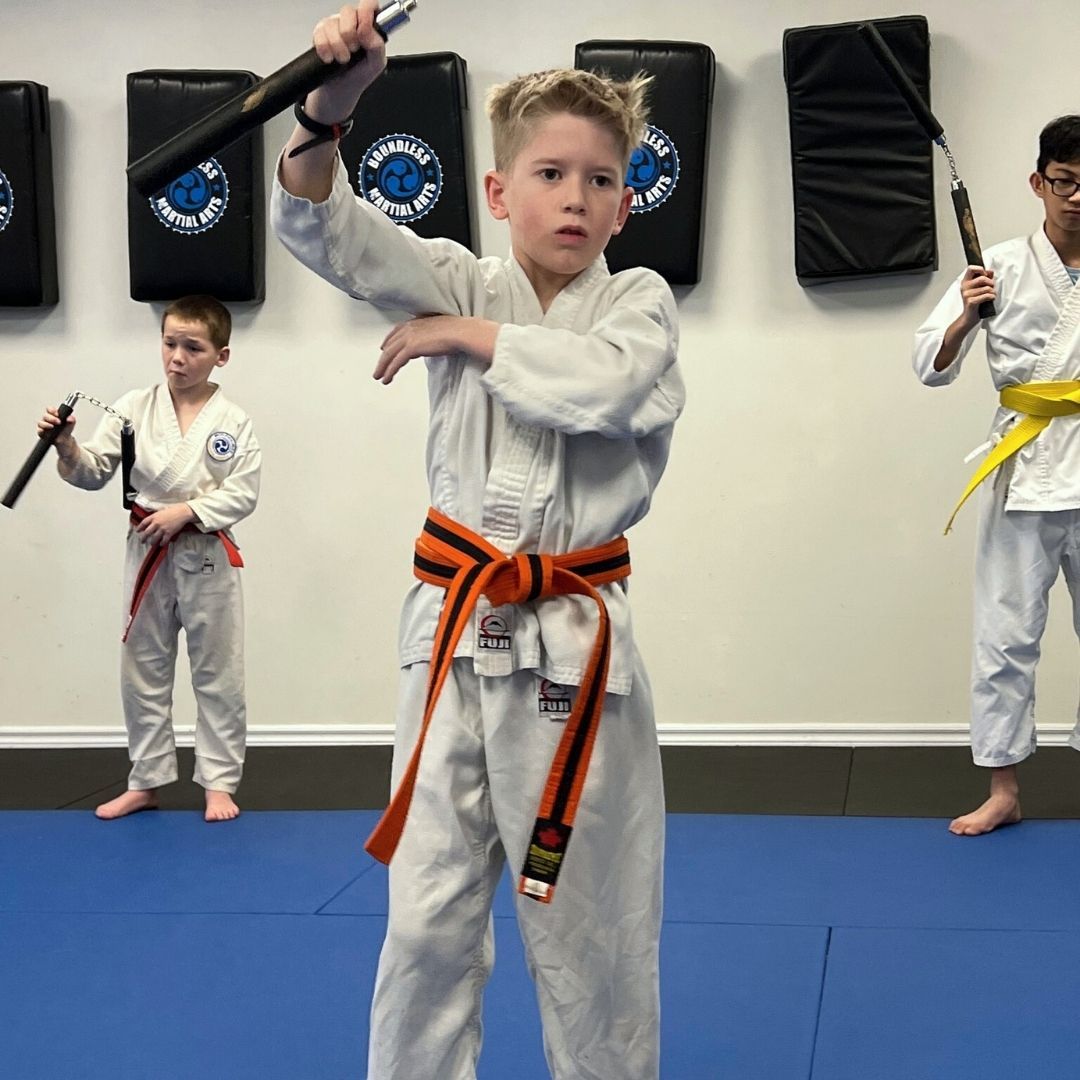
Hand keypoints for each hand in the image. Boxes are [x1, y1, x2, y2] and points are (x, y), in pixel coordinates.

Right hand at [37, 406, 76, 459]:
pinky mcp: (42, 434)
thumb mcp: (71, 424)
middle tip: (58, 422)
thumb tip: (70, 418)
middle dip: (51, 418)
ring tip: (52, 427)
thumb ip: (71, 419)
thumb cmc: (66, 431)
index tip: (57, 414)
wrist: (65, 441)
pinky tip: (45, 431)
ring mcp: (44, 426)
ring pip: (40, 423)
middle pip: (45, 416)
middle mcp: (47, 420)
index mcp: (54, 415)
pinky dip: (41, 431)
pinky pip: (39, 431)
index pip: (49, 409)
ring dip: (46, 424)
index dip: (52, 410)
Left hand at [135, 504, 195, 546]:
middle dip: (143, 538)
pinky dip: (162, 543)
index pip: (143, 523)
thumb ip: (155, 516)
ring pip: (154, 538)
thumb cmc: (173, 510)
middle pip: (146, 533)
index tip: (138, 531)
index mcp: (154, 517)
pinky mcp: (169, 533)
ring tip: (152, 543)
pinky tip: (161, 544)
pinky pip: (163, 540)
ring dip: (152, 542)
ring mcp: (162, 529)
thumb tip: (151, 521)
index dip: (139, 528)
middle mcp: (156, 523)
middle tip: (142, 541)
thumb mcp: (161, 511)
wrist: (182, 512)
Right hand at [306, 2, 387, 121]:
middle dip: (350, 36)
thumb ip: (378, 46)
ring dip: (338, 46)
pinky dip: (324, 49)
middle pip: (348, 11)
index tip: (363, 29)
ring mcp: (334, 28)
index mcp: (368, 27)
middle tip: (353, 51)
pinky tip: (330, 59)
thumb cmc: (357, 77)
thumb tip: (368, 31)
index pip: (369, 5)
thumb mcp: (376, 65)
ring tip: (342, 59)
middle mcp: (351, 24)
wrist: (337, 94)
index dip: (366, 12)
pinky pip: (319, 33)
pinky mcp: (319, 34)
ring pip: (332, 23)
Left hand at [374, 316, 498, 383]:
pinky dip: (389, 371)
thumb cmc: (458, 331)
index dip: (388, 340)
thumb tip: (433, 343)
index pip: (397, 331)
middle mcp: (410, 328)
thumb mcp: (441, 330)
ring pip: (389, 354)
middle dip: (383, 358)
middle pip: (390, 344)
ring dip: (382, 367)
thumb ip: (432, 336)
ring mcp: (409, 337)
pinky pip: (396, 362)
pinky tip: (387, 379)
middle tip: (378, 368)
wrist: (462, 332)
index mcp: (416, 322)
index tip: (384, 347)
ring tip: (379, 377)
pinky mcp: (411, 347)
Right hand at [958, 265, 995, 327]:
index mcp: (965, 282)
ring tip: (991, 295)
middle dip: (991, 283)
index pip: (971, 268)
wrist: (969, 317)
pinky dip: (992, 297)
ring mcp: (967, 295)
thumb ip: (985, 278)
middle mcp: (964, 287)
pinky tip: (990, 299)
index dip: (980, 269)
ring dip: (993, 292)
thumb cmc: (975, 302)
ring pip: (987, 288)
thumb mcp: (979, 288)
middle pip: (982, 278)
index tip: (985, 274)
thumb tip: (990, 271)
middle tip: (991, 288)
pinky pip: (987, 296)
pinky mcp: (971, 302)